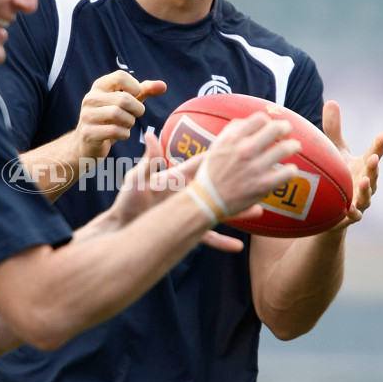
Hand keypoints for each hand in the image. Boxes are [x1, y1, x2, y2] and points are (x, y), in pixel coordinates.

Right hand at [73, 70, 165, 162]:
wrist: (87, 143)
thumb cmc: (110, 119)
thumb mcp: (126, 102)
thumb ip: (143, 91)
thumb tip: (163, 85)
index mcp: (99, 86)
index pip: (120, 76)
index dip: (135, 87)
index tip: (136, 97)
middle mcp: (90, 98)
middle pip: (124, 99)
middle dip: (137, 109)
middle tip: (135, 115)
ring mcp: (87, 116)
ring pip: (118, 114)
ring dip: (130, 122)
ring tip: (126, 125)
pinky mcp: (88, 133)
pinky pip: (114, 131)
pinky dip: (124, 134)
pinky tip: (121, 135)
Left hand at [112, 133, 267, 253]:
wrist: (121, 227)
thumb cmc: (127, 202)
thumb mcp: (137, 179)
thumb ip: (149, 160)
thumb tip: (151, 135)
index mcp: (177, 179)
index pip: (203, 164)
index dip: (221, 154)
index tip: (240, 142)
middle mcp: (186, 194)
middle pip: (218, 186)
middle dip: (238, 181)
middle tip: (260, 173)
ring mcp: (187, 212)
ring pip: (218, 211)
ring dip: (238, 212)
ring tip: (260, 209)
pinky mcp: (184, 231)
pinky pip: (207, 236)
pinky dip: (222, 241)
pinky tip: (238, 246)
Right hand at [200, 112, 301, 218]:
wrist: (206, 201)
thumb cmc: (211, 173)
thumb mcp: (215, 147)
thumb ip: (230, 132)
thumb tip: (245, 121)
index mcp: (233, 139)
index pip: (260, 119)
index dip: (268, 121)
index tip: (270, 126)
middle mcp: (245, 150)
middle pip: (276, 128)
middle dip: (285, 127)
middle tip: (287, 131)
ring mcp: (255, 167)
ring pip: (286, 148)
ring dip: (294, 145)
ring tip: (295, 147)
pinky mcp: (263, 184)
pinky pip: (288, 172)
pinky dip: (291, 170)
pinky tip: (288, 171)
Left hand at [322, 100, 382, 227]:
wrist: (332, 206)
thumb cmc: (338, 173)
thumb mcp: (336, 151)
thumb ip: (334, 129)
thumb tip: (331, 101)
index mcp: (364, 165)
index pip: (374, 152)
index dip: (379, 145)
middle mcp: (366, 181)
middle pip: (373, 173)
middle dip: (374, 166)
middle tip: (373, 157)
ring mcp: (360, 199)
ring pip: (367, 195)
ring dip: (368, 188)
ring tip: (364, 181)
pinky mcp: (350, 214)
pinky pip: (354, 215)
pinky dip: (353, 212)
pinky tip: (349, 209)